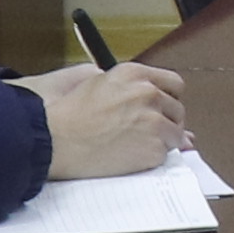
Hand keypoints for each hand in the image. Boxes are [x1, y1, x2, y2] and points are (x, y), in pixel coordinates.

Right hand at [20, 62, 189, 178]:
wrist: (56, 140)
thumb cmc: (71, 114)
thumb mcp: (100, 85)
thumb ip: (132, 89)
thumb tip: (159, 102)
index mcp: (136, 74)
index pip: (174, 83)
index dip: (167, 98)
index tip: (160, 108)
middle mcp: (149, 94)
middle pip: (177, 109)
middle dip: (166, 120)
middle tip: (143, 130)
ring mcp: (154, 122)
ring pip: (176, 133)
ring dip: (162, 140)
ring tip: (134, 144)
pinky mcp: (154, 147)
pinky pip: (165, 154)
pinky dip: (152, 158)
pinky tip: (130, 155)